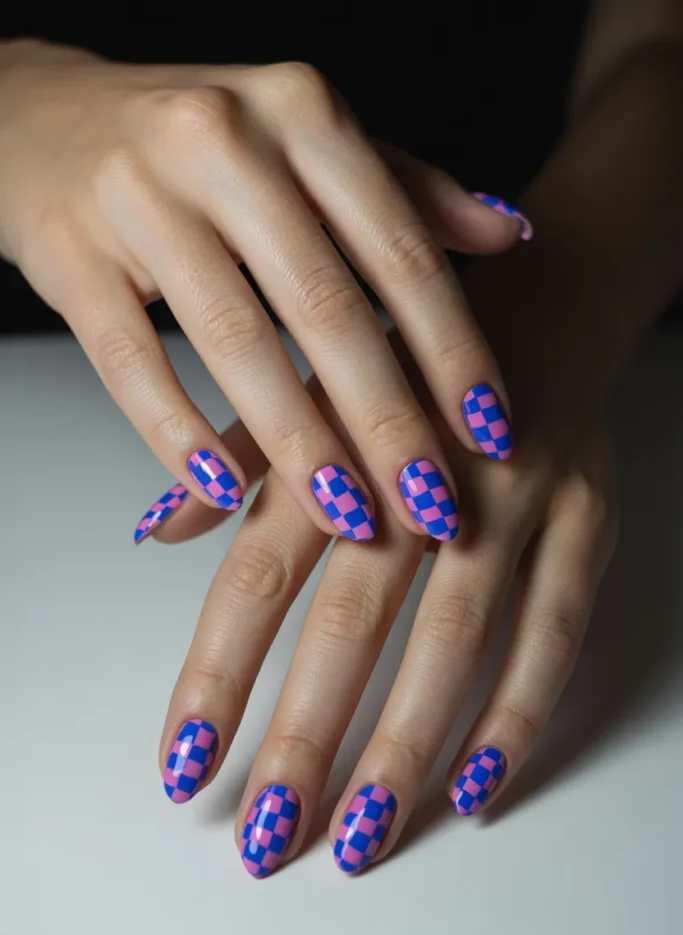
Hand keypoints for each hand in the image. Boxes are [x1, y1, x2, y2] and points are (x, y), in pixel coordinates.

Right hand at [0, 39, 529, 542]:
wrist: (48, 119)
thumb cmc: (201, 146)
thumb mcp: (310, 143)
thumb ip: (407, 191)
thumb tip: (511, 232)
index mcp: (301, 111)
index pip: (399, 249)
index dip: (453, 349)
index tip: (493, 433)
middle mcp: (223, 140)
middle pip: (325, 306)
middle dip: (388, 421)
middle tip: (432, 504)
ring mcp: (138, 195)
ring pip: (235, 341)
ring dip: (299, 444)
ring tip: (349, 516)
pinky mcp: (71, 252)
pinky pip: (131, 361)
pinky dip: (179, 433)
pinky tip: (224, 490)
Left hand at [151, 301, 616, 875]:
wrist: (546, 294)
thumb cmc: (407, 359)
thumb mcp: (313, 385)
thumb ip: (240, 461)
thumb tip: (156, 530)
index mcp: (338, 441)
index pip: (258, 575)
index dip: (217, 674)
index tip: (184, 764)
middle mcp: (422, 471)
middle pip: (353, 620)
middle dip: (306, 735)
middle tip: (266, 835)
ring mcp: (515, 496)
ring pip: (458, 637)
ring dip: (405, 745)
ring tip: (360, 836)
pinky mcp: (587, 517)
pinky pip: (556, 630)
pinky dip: (517, 713)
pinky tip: (474, 789)